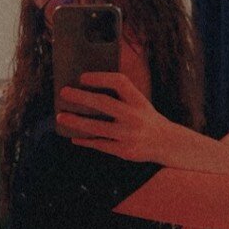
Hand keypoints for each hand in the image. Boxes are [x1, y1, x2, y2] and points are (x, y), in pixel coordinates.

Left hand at [57, 72, 172, 162]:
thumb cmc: (147, 119)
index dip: (100, 78)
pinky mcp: (125, 151)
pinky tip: (74, 137)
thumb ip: (121, 97)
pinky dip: (85, 140)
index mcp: (139, 101)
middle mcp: (135, 116)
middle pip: (104, 103)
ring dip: (76, 121)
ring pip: (97, 127)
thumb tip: (88, 91)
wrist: (167, 143)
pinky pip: (100, 144)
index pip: (119, 82)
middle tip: (64, 92)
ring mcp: (129, 135)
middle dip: (81, 97)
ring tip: (61, 116)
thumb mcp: (140, 103)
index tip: (83, 77)